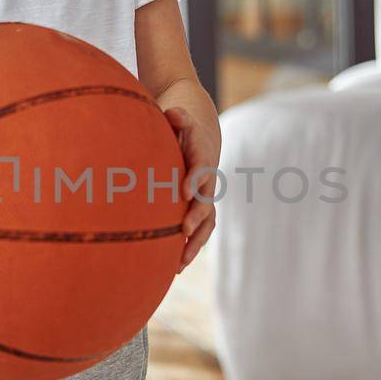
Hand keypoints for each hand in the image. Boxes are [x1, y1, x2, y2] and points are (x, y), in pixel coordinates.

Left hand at [162, 106, 217, 272]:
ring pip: (206, 222)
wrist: (200, 131)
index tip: (184, 193)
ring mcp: (206, 196)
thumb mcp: (180, 116)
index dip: (195, 180)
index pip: (201, 168)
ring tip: (179, 263)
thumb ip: (178, 117)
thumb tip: (172, 114)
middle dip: (196, 217)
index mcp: (202, 157)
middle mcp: (208, 180)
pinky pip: (200, 230)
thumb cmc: (182, 125)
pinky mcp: (201, 207)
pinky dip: (190, 246)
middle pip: (207, 201)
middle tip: (182, 231)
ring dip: (195, 242)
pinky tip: (175, 265)